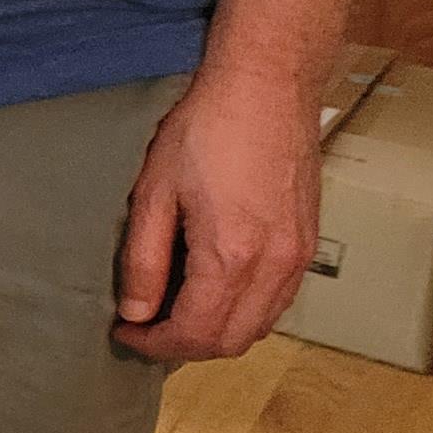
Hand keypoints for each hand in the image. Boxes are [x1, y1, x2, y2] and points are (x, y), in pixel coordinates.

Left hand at [113, 63, 322, 360]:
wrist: (266, 87)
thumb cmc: (205, 129)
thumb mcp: (154, 192)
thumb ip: (144, 259)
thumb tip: (136, 312)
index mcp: (233, 256)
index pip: (196, 333)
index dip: (155, 345)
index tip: (125, 333)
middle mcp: (276, 265)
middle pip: (232, 340)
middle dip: (185, 345)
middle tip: (145, 327)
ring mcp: (299, 256)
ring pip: (260, 325)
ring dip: (217, 331)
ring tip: (174, 311)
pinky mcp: (307, 242)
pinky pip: (279, 300)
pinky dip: (245, 311)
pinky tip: (213, 289)